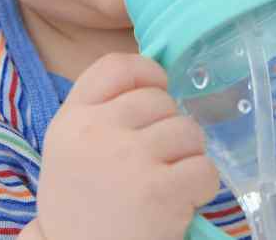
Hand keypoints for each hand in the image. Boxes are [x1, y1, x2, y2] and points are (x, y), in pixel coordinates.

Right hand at [35, 53, 220, 239]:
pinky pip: (205, 169)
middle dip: (170, 128)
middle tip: (157, 163)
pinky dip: (201, 187)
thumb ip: (101, 114)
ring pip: (188, 131)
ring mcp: (129, 158)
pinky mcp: (159, 190)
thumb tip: (156, 85)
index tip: (157, 92)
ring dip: (188, 157)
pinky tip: (179, 203)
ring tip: (168, 184)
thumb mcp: (70, 150)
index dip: (147, 73)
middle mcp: (96, 131)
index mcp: (71, 119)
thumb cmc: (80, 208)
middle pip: (160, 100)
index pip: (116, 66)